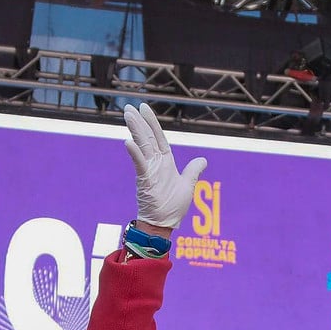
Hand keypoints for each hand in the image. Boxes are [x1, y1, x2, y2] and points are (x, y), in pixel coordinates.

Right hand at [123, 103, 205, 231]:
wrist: (164, 223)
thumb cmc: (173, 206)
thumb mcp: (188, 184)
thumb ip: (193, 170)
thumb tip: (203, 160)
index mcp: (165, 161)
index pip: (158, 137)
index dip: (152, 122)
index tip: (144, 108)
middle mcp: (155, 163)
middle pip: (146, 137)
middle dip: (139, 121)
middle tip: (128, 106)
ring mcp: (149, 170)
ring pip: (141, 146)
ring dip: (135, 130)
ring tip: (127, 115)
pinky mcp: (144, 180)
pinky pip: (140, 164)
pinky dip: (135, 154)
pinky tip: (128, 142)